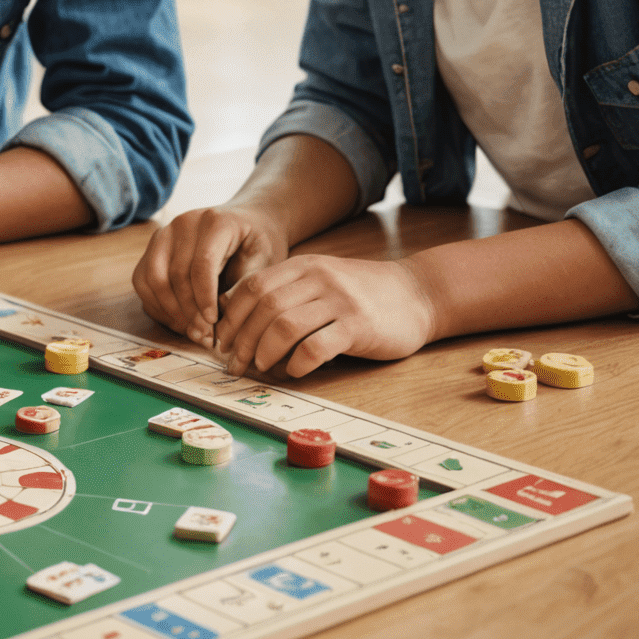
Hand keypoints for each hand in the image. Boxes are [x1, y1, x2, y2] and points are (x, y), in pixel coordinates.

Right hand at [132, 205, 288, 343]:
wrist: (247, 223)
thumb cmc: (257, 245)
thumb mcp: (264, 261)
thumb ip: (244, 286)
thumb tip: (223, 317)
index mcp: (215, 222)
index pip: (202, 263)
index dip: (205, 298)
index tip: (213, 323)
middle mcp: (184, 223)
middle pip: (176, 273)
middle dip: (189, 311)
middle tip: (204, 336)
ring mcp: (165, 233)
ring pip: (153, 277)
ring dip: (170, 310)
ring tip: (192, 330)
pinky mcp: (154, 247)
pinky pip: (142, 279)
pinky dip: (156, 305)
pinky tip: (178, 320)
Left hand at [213, 254, 437, 378]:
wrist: (417, 294)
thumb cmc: (361, 294)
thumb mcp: (321, 281)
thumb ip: (287, 293)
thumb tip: (241, 322)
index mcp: (302, 266)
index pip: (252, 287)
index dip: (231, 316)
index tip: (222, 341)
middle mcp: (317, 278)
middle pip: (263, 307)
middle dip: (242, 338)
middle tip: (235, 363)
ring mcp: (338, 301)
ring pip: (284, 325)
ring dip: (264, 351)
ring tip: (260, 368)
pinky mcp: (358, 326)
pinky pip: (316, 346)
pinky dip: (298, 362)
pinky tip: (294, 371)